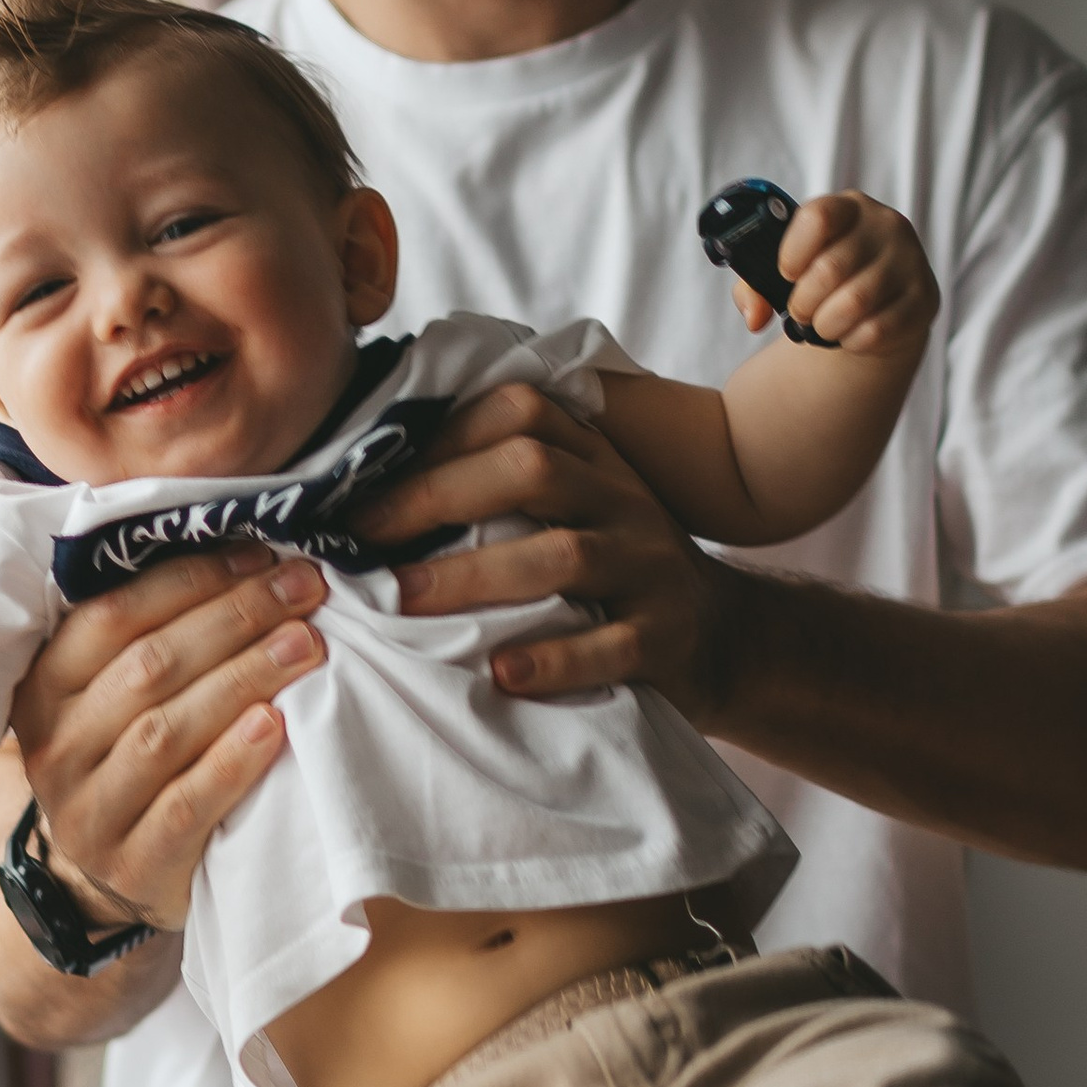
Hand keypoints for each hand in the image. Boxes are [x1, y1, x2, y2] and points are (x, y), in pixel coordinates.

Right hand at [12, 548, 330, 930]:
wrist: (110, 876)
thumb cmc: (127, 759)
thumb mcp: (110, 696)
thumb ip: (148, 634)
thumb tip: (244, 557)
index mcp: (44, 687)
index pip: (112, 617)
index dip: (190, 580)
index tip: (260, 555)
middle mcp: (55, 746)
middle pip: (147, 667)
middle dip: (234, 617)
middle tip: (303, 588)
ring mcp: (89, 811)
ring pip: (165, 732)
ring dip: (242, 679)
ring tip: (306, 645)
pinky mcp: (133, 864)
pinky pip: (186, 805)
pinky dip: (233, 762)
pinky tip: (275, 725)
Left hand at [370, 380, 744, 720]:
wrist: (721, 637)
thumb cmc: (610, 572)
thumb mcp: (573, 509)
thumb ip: (500, 488)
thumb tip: (370, 485)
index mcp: (592, 459)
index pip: (518, 413)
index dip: (438, 440)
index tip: (364, 488)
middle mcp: (623, 499)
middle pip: (533, 470)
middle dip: (438, 498)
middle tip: (365, 544)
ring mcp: (649, 565)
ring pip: (564, 555)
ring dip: (474, 576)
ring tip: (404, 601)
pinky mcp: (666, 636)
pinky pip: (611, 643)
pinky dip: (554, 659)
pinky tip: (501, 673)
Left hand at [735, 189, 937, 352]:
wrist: (876, 307)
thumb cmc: (822, 281)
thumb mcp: (784, 274)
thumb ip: (754, 288)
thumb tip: (755, 316)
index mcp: (847, 207)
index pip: (818, 216)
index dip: (793, 252)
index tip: (786, 274)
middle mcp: (885, 225)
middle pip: (831, 268)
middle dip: (804, 302)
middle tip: (800, 312)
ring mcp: (910, 259)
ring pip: (855, 302)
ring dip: (826, 325)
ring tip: (822, 326)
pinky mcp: (925, 297)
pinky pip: (878, 329)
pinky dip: (853, 341)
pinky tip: (849, 336)